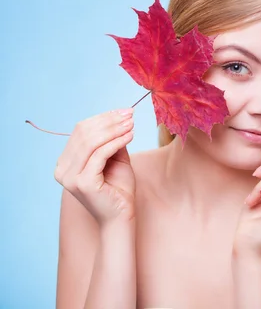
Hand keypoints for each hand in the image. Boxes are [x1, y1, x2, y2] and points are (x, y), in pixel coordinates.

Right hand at [54, 108, 136, 226]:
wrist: (121, 217)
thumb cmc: (118, 189)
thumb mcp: (114, 158)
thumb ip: (111, 140)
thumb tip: (118, 118)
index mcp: (65, 162)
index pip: (80, 131)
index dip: (102, 118)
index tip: (123, 111)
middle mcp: (62, 169)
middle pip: (84, 134)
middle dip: (109, 121)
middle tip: (130, 114)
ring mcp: (69, 177)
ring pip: (91, 142)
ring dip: (114, 129)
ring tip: (131, 123)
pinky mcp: (82, 183)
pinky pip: (100, 154)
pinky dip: (116, 142)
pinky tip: (130, 136)